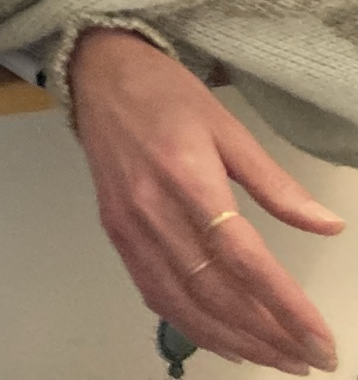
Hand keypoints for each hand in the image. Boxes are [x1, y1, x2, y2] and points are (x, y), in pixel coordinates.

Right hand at [71, 28, 343, 373]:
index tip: (320, 340)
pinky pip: (154, 291)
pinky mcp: (115, 233)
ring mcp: (128, 225)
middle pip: (213, 290)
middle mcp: (151, 209)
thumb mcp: (228, 126)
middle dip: (266, 334)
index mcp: (185, 176)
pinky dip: (190, 325)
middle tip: (309, 359)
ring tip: (276, 358)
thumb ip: (276, 182)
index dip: (284, 305)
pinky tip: (223, 340)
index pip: (241, 257)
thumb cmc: (166, 94)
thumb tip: (328, 226)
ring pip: (182, 302)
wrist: (97, 74)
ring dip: (232, 340)